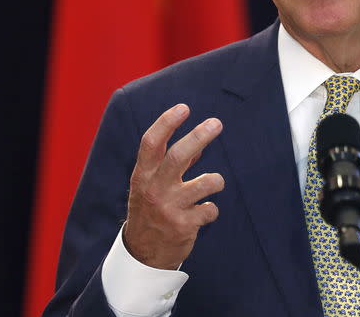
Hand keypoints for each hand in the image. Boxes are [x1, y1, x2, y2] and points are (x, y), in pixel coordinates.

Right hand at [123, 103, 224, 269]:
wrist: (143, 252)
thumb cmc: (151, 208)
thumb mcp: (153, 183)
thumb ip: (173, 163)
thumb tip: (200, 143)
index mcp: (143, 175)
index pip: (151, 143)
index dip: (166, 123)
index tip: (184, 108)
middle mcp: (154, 189)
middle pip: (177, 157)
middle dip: (199, 136)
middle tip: (216, 123)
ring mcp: (169, 208)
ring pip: (204, 183)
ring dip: (216, 180)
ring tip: (215, 182)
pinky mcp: (184, 226)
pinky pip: (210, 209)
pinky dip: (212, 209)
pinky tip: (205, 212)